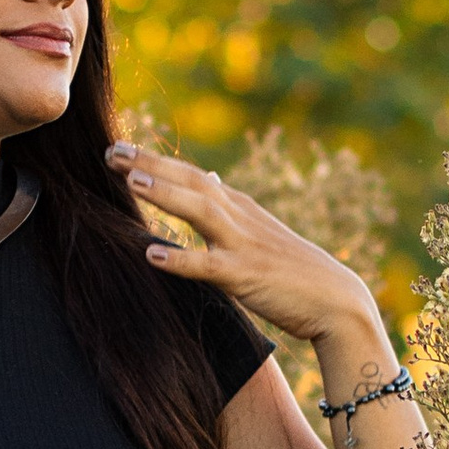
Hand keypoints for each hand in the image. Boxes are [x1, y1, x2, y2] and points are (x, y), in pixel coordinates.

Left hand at [106, 141, 387, 362]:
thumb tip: (209, 177)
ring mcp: (243, 246)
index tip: (120, 147)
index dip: (157, 160)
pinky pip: (209, 266)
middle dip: (152, 164)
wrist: (336, 301)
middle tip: (112, 150)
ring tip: (130, 181)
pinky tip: (152, 255)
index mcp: (240, 208)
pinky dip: (181, 259)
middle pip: (192, 181)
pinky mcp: (247, 277)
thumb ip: (230, 207)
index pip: (193, 175)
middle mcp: (240, 218)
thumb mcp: (260, 229)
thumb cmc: (295, 270)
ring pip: (200, 212)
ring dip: (165, 194)